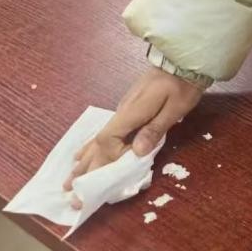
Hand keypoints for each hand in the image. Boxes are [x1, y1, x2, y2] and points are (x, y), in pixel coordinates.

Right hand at [63, 67, 202, 206]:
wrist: (182, 60)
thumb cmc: (181, 84)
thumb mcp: (175, 107)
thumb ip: (156, 128)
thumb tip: (137, 152)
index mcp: (131, 112)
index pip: (109, 139)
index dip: (110, 158)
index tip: (117, 170)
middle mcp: (121, 112)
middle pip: (99, 142)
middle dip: (86, 167)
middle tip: (69, 190)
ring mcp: (122, 110)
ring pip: (98, 137)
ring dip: (85, 159)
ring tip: (69, 178)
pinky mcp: (127, 109)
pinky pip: (105, 132)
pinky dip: (92, 147)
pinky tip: (83, 153)